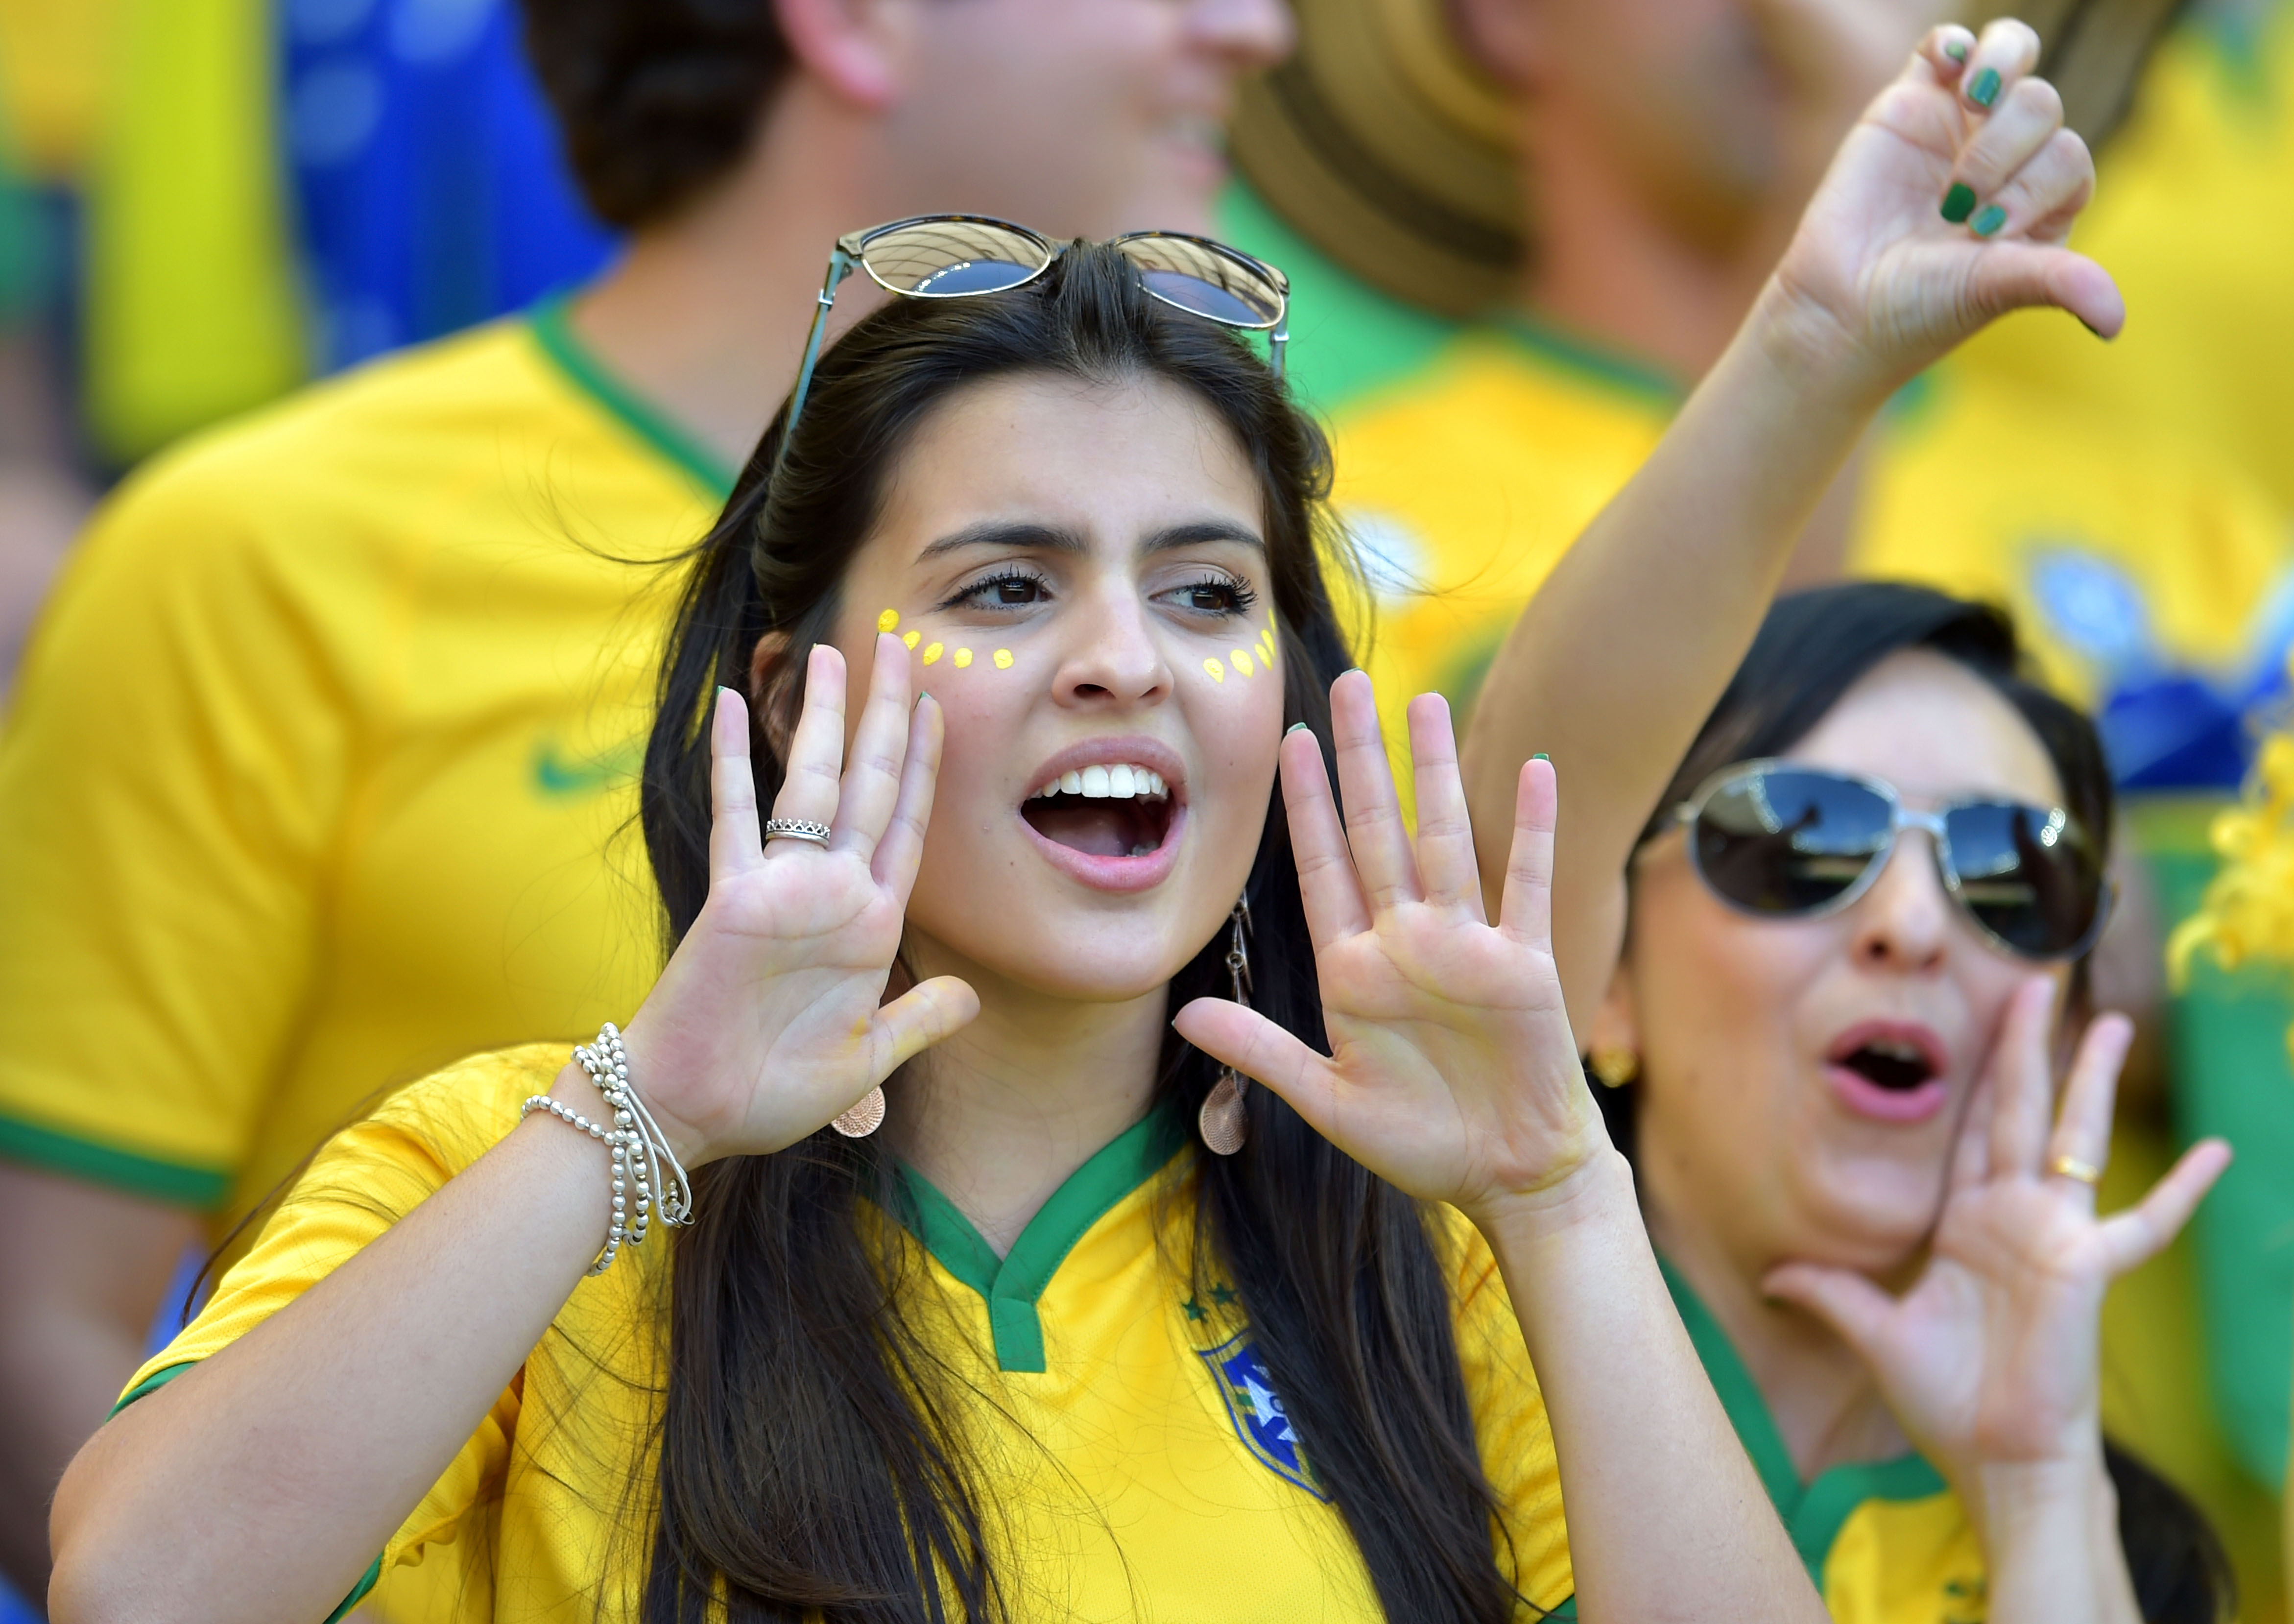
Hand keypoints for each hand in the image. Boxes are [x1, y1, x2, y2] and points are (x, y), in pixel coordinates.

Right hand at [618, 636, 978, 1164]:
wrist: (696, 1113)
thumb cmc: (771, 1092)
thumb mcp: (866, 1059)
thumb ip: (918, 1021)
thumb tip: (971, 997)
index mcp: (871, 925)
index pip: (908, 823)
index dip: (927, 764)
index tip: (938, 703)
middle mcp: (831, 893)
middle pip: (869, 783)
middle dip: (888, 713)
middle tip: (900, 642)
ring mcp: (782, 889)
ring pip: (809, 782)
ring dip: (822, 718)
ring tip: (831, 652)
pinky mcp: (734, 897)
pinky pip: (736, 815)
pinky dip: (731, 759)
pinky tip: (730, 702)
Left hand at [1174, 674, 1609, 1223]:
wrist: (1508, 1176)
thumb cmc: (1421, 1144)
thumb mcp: (1327, 1101)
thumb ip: (1260, 1054)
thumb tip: (1183, 1020)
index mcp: (1354, 970)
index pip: (1322, 866)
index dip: (1305, 804)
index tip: (1287, 741)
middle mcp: (1406, 943)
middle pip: (1378, 830)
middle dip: (1362, 760)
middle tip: (1348, 685)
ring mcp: (1466, 947)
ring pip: (1446, 838)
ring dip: (1437, 772)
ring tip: (1426, 702)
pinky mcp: (1523, 964)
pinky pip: (1526, 883)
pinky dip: (1533, 830)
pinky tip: (1538, 769)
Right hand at [1758, 18, 2124, 402]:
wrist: (1838, 308)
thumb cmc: (1918, 308)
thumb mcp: (1992, 290)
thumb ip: (2056, 282)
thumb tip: (2115, 322)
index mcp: (2045, 200)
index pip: (2070, 156)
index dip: (2032, 186)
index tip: (1981, 234)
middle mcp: (2012, 156)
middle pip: (2043, 104)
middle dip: (2001, 152)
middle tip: (1954, 208)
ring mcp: (1960, 126)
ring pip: (2013, 57)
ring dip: (2001, 71)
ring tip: (1973, 101)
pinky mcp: (1910, 105)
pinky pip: (1946, 46)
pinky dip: (1954, 43)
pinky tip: (1947, 65)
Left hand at [1762, 978, 2230, 1507]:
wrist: (1995, 1460)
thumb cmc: (1947, 1402)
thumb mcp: (1874, 1334)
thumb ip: (1829, 1293)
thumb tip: (1769, 1274)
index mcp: (1965, 1224)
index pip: (1967, 1129)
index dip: (1970, 1076)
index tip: (1977, 1020)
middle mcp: (2011, 1217)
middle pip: (2016, 1110)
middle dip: (2023, 1046)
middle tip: (2034, 981)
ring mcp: (2054, 1237)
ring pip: (2072, 1138)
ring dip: (2088, 1080)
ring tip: (2108, 1021)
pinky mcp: (2087, 1267)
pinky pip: (2144, 1224)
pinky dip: (2180, 1191)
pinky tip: (2218, 1153)